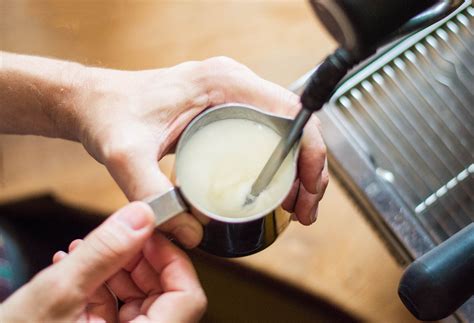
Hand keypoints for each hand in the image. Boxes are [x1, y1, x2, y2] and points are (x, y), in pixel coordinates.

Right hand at [0, 202, 205, 322]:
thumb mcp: (58, 294)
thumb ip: (103, 252)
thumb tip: (141, 216)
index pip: (189, 299)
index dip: (172, 261)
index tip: (149, 234)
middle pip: (166, 296)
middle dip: (139, 261)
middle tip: (116, 236)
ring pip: (141, 301)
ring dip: (117, 270)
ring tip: (85, 251)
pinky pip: (118, 312)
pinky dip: (103, 287)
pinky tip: (78, 269)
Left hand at [73, 57, 327, 243]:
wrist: (95, 103)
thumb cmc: (110, 114)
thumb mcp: (125, 154)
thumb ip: (152, 195)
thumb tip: (192, 233)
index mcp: (222, 83)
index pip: (289, 111)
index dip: (311, 151)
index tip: (308, 190)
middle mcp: (233, 83)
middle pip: (294, 123)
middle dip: (310, 167)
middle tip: (304, 209)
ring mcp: (231, 95)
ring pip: (284, 129)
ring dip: (299, 166)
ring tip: (296, 206)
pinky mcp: (225, 108)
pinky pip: (266, 132)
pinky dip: (280, 160)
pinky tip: (276, 189)